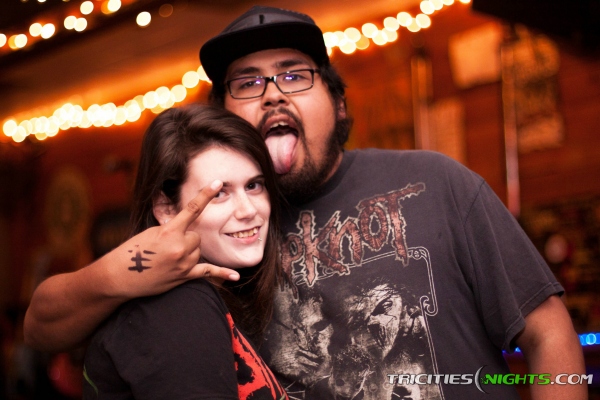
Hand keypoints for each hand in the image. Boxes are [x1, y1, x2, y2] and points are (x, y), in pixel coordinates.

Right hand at [107, 180, 239, 298]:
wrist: (119, 277)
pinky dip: (222, 274)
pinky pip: (208, 273)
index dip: (206, 194)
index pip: (193, 209)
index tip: (218, 183)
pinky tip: (235, 277)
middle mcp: (179, 247)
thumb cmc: (132, 252)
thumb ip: (171, 229)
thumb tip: (185, 226)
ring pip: (199, 251)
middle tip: (168, 247)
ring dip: (189, 252)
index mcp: (169, 231)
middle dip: (187, 238)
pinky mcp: (184, 276)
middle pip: (197, 236)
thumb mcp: (150, 233)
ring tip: (168, 259)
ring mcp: (183, 263)